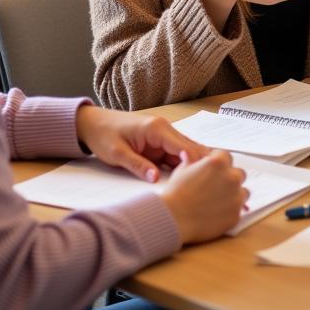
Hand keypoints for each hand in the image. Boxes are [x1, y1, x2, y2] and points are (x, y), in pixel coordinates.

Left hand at [74, 105, 210, 182]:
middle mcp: (164, 130)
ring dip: (194, 167)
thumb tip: (157, 180)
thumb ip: (138, 165)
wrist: (93, 124)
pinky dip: (183, 167)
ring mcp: (163, 137)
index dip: (197, 162)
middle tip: (216, 183)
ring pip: (185, 153)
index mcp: (156, 128)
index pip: (183, 146)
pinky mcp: (159, 144)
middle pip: (190, 148)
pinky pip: (175, 156)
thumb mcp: (117, 153)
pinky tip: (193, 180)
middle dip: (202, 165)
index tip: (208, 178)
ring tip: (210, 184)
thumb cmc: (104, 135)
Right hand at [159, 149, 247, 243]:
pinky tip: (216, 211)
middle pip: (238, 173)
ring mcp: (236, 197)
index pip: (226, 156)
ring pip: (242, 192)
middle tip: (214, 186)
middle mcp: (231, 177)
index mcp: (219, 162)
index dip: (217, 162)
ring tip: (216, 200)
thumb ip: (194, 161)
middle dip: (228, 178)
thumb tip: (191, 156)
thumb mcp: (183, 169)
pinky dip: (230, 209)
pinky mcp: (235, 215)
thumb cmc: (176, 193)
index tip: (212, 170)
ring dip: (233, 194)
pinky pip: (238, 209)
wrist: (174, 218)